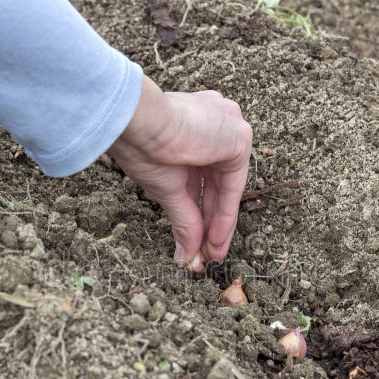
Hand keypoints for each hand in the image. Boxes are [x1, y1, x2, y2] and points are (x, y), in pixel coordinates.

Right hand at [108, 75, 251, 271]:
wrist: (140, 123)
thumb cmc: (142, 146)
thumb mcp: (166, 189)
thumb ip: (183, 220)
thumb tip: (185, 254)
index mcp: (193, 129)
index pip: (203, 179)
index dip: (200, 213)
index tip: (195, 244)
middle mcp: (215, 125)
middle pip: (218, 185)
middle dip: (211, 224)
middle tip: (206, 255)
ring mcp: (228, 128)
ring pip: (227, 187)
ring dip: (219, 224)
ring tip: (211, 253)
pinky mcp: (238, 136)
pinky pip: (234, 184)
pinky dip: (226, 214)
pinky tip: (214, 237)